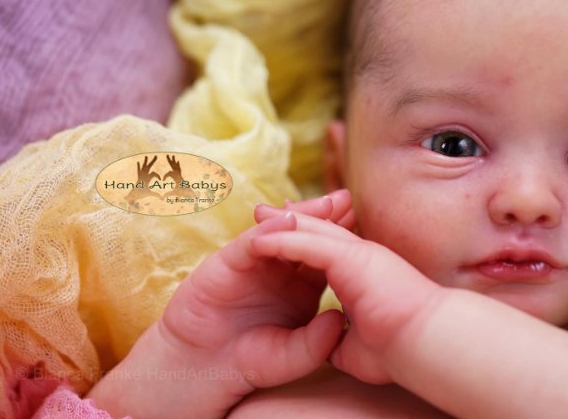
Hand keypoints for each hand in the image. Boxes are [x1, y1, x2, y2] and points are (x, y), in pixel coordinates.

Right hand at [88, 191, 353, 418]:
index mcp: (303, 285)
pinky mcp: (227, 263)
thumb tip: (338, 319)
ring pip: (279, 231)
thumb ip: (315, 343)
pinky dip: (266, 232)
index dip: (341, 236)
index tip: (360, 220)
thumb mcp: (292, 356)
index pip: (326, 254)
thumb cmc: (251, 361)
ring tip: (323, 203)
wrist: (206, 369)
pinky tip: (284, 221)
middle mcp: (281, 268)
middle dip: (324, 214)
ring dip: (300, 215)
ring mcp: (255, 263)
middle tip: (345, 198)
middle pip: (306, 234)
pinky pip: (249, 244)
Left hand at [252, 198, 443, 384]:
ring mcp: (360, 253)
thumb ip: (338, 338)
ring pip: (314, 229)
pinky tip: (259, 239)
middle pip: (318, 230)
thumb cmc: (399, 350)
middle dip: (288, 220)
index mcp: (362, 273)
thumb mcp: (357, 344)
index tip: (277, 239)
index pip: (326, 250)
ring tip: (256, 212)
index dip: (300, 241)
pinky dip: (284, 239)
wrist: (425, 346)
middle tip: (261, 210)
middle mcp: (361, 257)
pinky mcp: (355, 257)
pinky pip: (310, 242)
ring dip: (282, 221)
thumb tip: (326, 345)